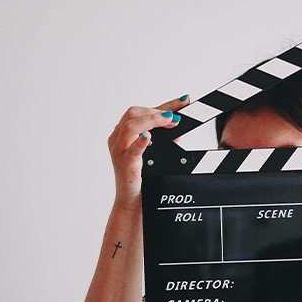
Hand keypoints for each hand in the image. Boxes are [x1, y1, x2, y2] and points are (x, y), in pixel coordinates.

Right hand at [107, 95, 189, 210]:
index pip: (143, 111)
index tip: (183, 100)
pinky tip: (148, 137)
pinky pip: (130, 149)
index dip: (165, 104)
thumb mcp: (158, 152)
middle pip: (134, 113)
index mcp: (124, 132)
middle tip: (176, 117)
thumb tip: (179, 121)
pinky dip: (140, 141)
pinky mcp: (124, 164)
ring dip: (152, 120)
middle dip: (157, 111)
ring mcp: (119, 150)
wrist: (133, 201)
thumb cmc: (143, 177)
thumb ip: (167, 136)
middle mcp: (118, 138)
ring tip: (169, 120)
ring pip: (130, 126)